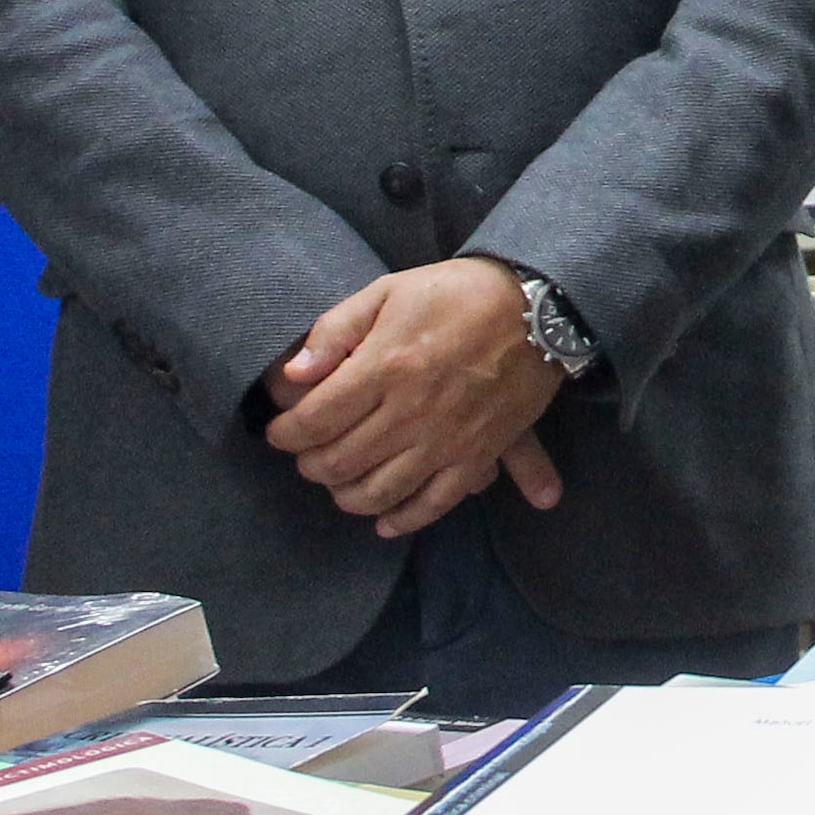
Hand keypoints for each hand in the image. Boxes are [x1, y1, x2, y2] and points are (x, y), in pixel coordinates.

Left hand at [262, 259, 565, 539]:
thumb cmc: (455, 294)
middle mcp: (412, 410)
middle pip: (340, 461)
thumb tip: (292, 375)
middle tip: (306, 457)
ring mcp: (446, 439)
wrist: (535, 308)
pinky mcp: (477, 455)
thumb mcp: (387, 292)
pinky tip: (384, 522)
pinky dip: (403, 520)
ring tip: (338, 484)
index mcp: (386, 366)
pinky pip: (434, 504)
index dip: (286, 434)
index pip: (316, 419)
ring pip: (379, 491)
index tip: (278, 433)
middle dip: (311, 465)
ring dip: (347, 496)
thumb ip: (334, 331)